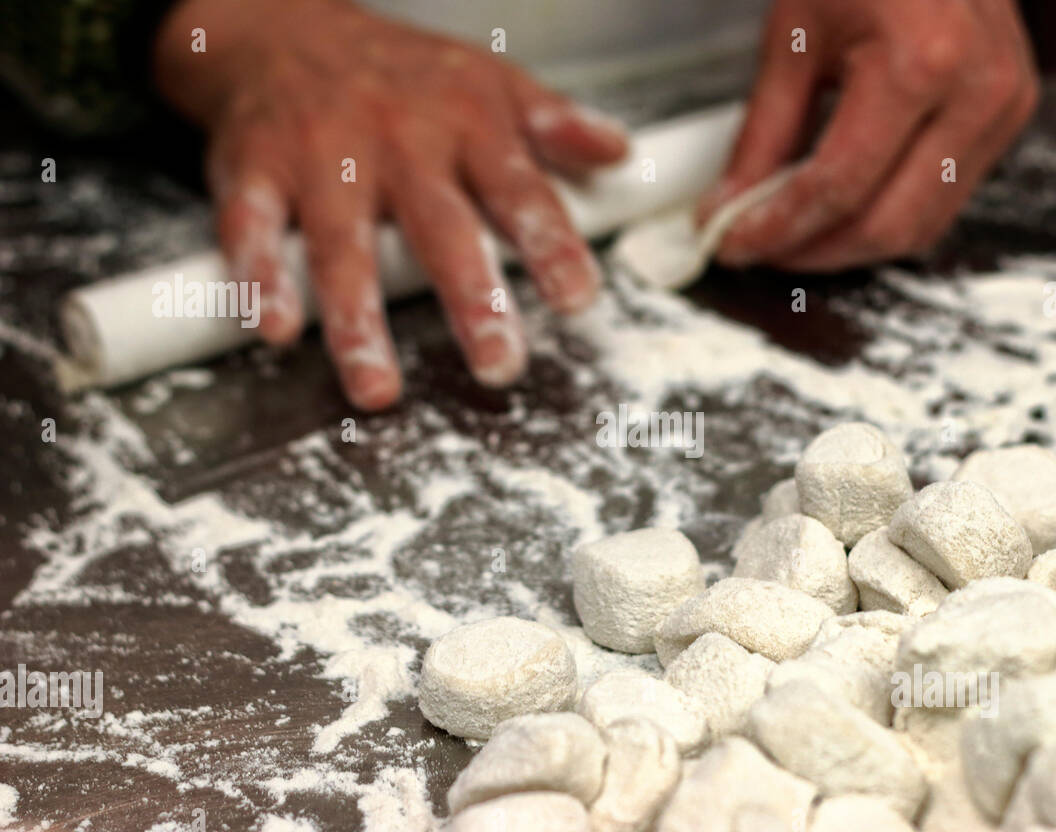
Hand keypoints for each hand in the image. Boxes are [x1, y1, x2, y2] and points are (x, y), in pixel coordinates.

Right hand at [153, 0, 627, 408]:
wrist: (284, 26)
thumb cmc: (402, 74)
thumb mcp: (489, 80)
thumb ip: (554, 124)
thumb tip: (619, 152)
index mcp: (466, 126)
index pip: (519, 190)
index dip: (551, 245)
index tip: (578, 299)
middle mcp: (397, 142)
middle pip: (439, 228)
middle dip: (471, 299)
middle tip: (499, 363)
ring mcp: (321, 156)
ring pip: (342, 243)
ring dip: (357, 319)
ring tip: (378, 387)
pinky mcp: (254, 168)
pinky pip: (251, 225)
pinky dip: (258, 275)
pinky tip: (276, 327)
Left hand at [702, 0, 1037, 271]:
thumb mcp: (795, 37)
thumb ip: (763, 135)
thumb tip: (733, 206)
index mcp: (921, 62)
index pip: (837, 187)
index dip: (776, 228)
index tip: (731, 240)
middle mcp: (977, 91)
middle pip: (885, 225)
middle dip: (812, 252)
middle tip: (757, 248)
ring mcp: (1003, 106)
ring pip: (920, 227)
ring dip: (849, 245)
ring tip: (793, 233)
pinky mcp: (1009, 115)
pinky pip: (944, 199)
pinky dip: (887, 215)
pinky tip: (842, 209)